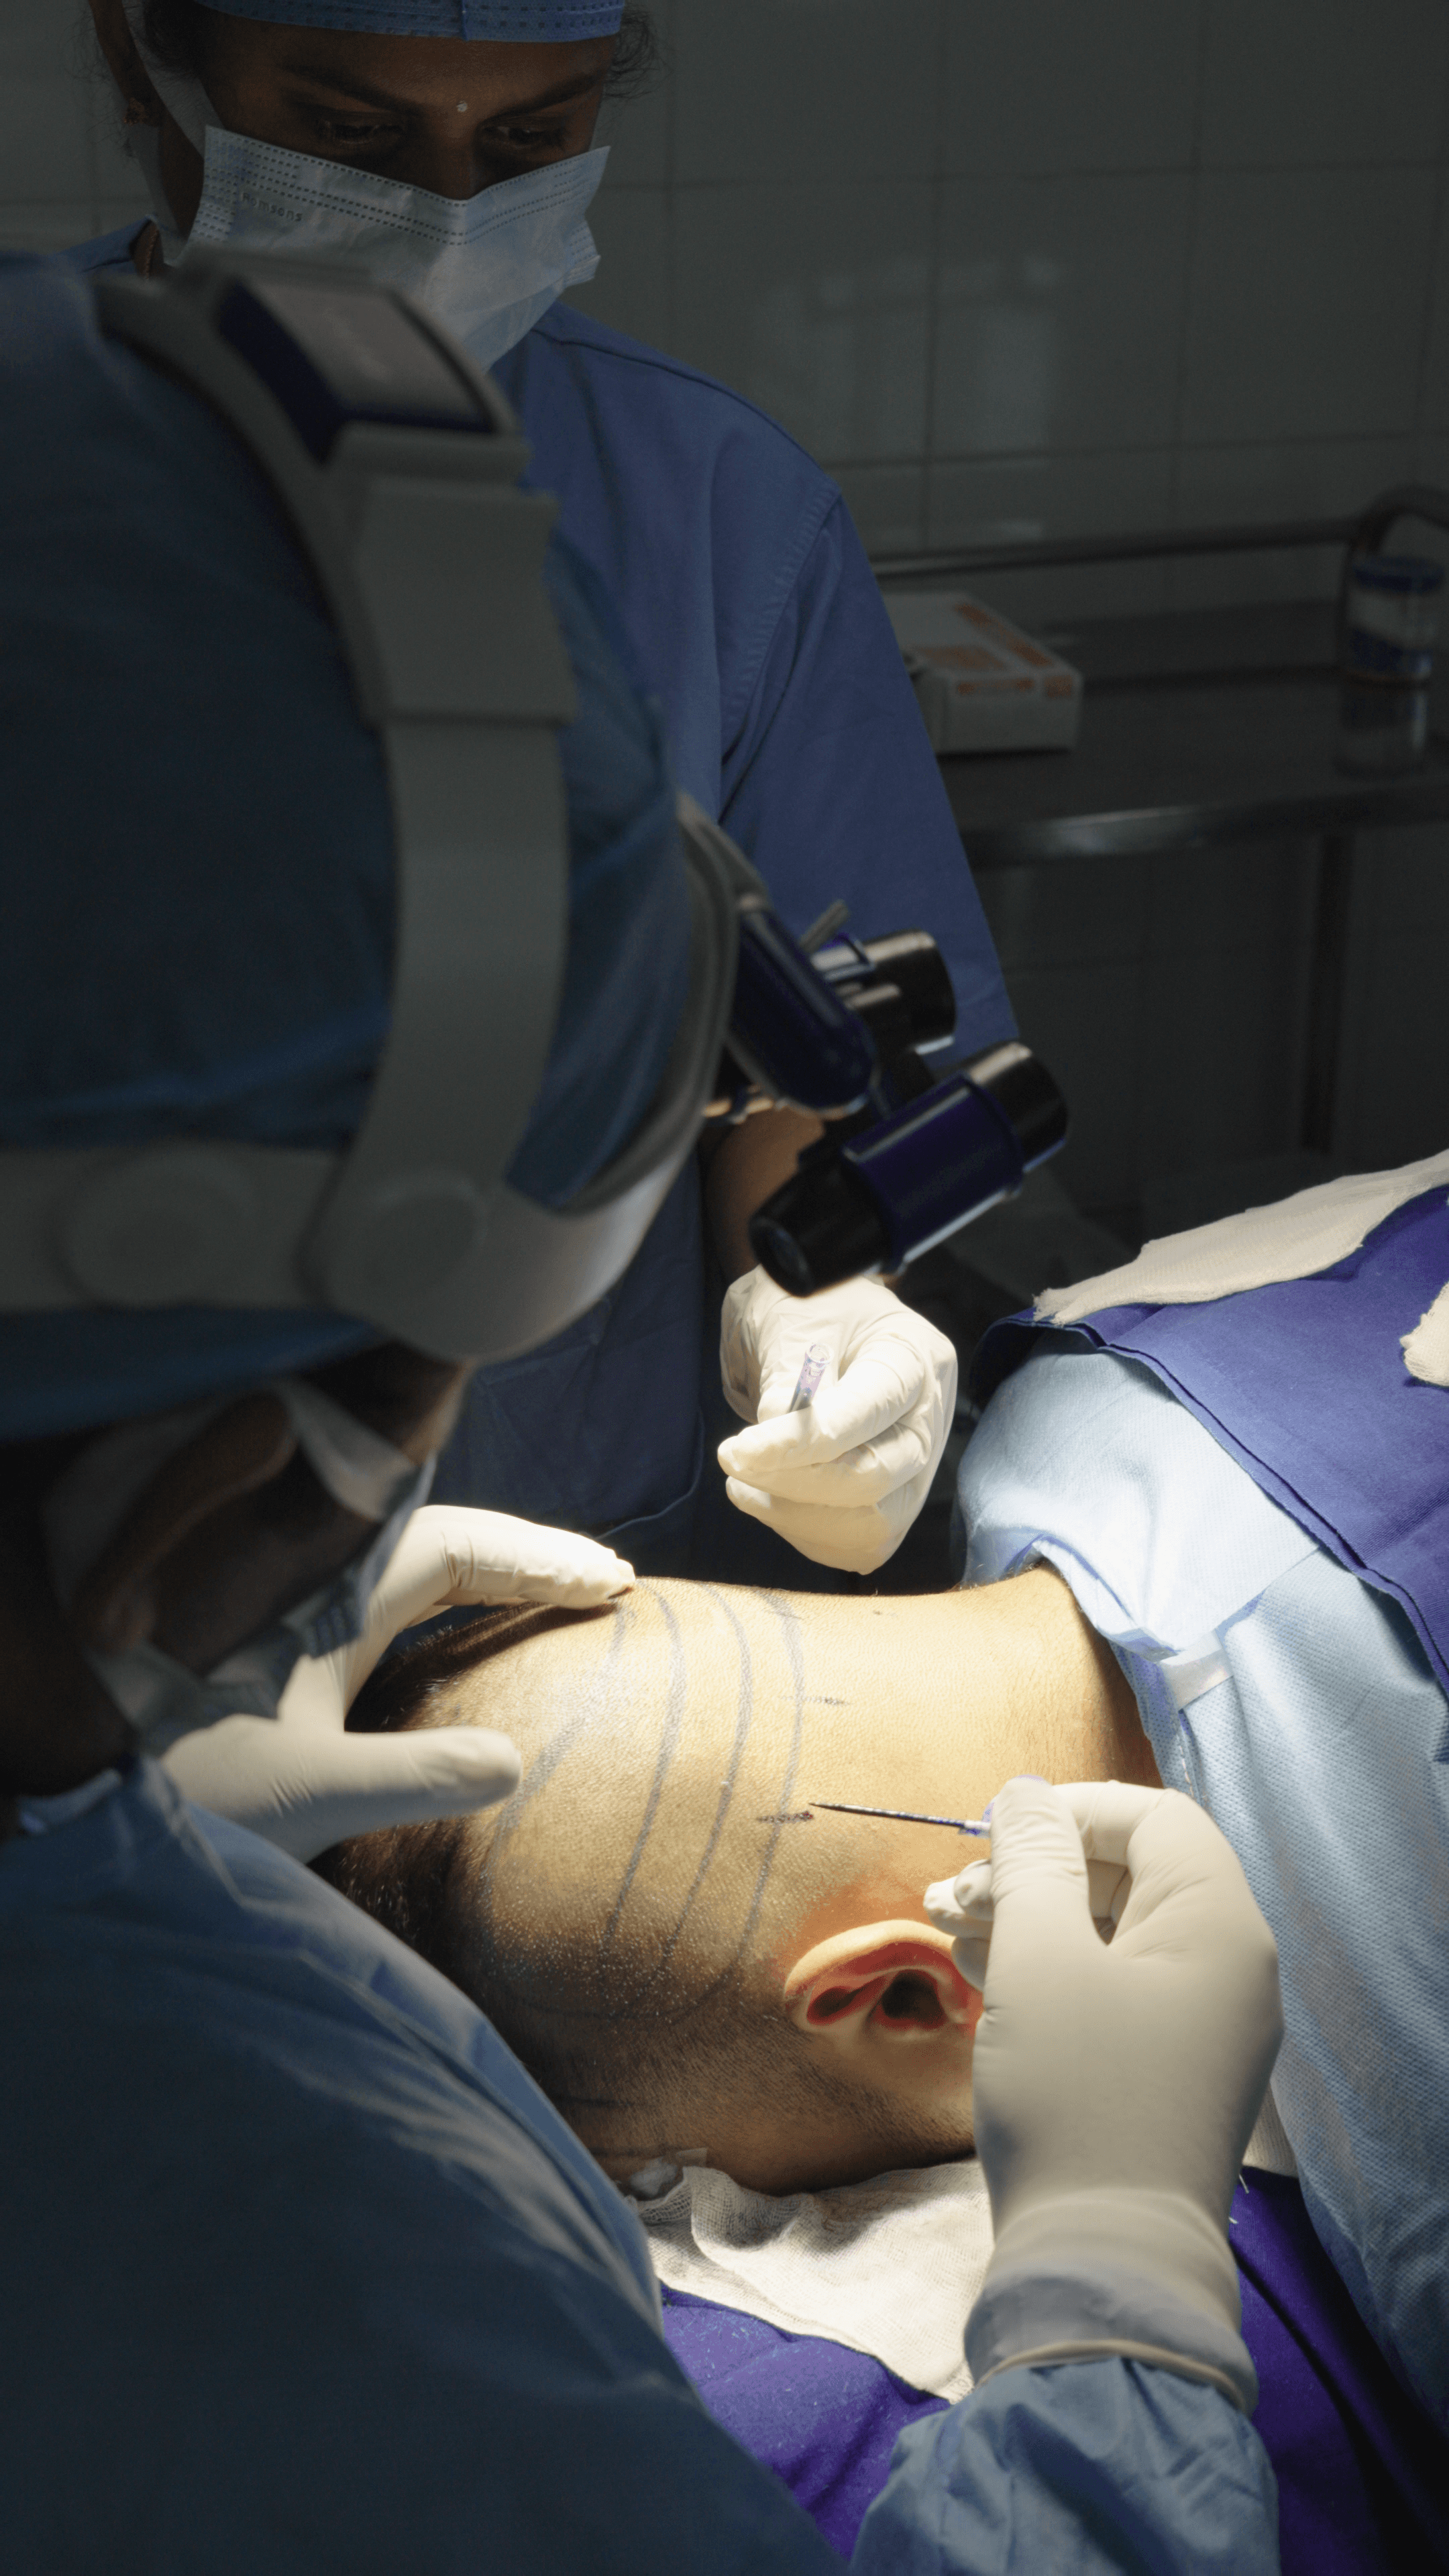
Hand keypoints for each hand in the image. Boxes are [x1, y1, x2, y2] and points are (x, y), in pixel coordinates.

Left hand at [161, 1507, 631, 1861]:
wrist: (93, 1811)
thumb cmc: (187, 1795)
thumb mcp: (309, 1791)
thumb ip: (417, 1776)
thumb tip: (515, 1760)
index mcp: (323, 1599)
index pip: (453, 1549)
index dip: (536, 1559)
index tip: (609, 1580)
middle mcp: (312, 1597)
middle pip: (440, 1551)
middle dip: (525, 1561)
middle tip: (607, 1582)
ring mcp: (296, 1629)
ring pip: (411, 1581)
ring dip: (488, 1585)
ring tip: (565, 1602)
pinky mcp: (282, 1670)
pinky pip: (385, 1620)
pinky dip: (445, 1620)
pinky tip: (476, 1647)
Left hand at [716, 1270, 956, 1573]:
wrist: (814, 1321)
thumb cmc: (803, 1309)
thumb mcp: (786, 1319)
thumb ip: (785, 1372)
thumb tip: (776, 1430)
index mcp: (912, 1356)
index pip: (866, 1413)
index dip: (798, 1444)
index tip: (738, 1451)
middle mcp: (929, 1416)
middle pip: (876, 1478)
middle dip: (794, 1483)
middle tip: (734, 1463)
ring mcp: (920, 1465)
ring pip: (871, 1524)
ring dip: (796, 1515)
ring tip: (745, 1483)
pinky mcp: (897, 1502)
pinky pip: (859, 1543)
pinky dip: (808, 1533)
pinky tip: (772, 1500)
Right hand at [926, 1778, 1282, 2398]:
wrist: (1104, 2267)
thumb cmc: (1074, 2098)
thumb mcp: (1040, 1962)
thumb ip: (1031, 1863)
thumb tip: (1026, 1793)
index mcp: (1220, 1926)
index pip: (1156, 1818)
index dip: (1070, 1809)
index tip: (990, 1830)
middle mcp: (1230, 1968)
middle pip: (1134, 1873)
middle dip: (1037, 1868)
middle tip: (951, 1894)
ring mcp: (1206, 2025)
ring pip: (1116, 1932)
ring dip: (1033, 1917)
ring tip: (948, 1930)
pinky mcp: (1172, 2070)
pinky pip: (1117, 1987)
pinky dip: (1053, 1969)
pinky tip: (981, 1974)